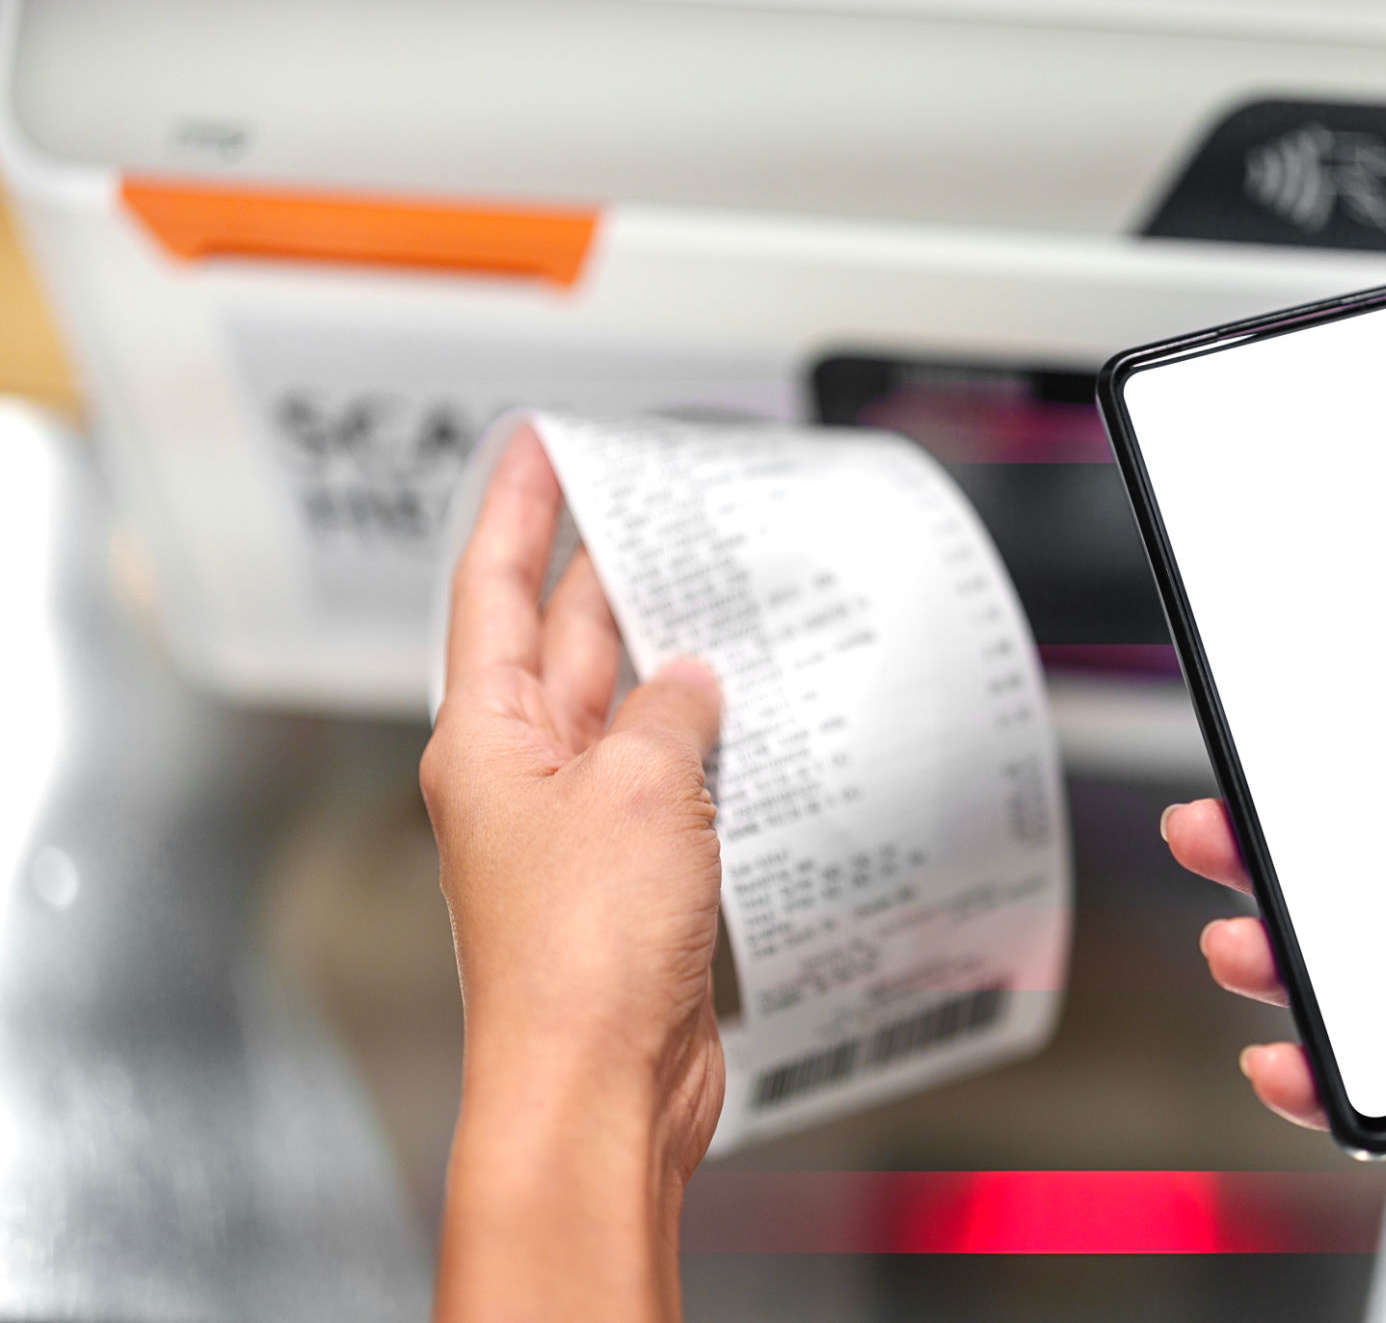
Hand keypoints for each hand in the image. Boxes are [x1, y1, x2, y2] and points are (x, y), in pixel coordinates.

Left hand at [420, 427, 723, 1322]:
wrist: (599, 1085)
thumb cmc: (582, 954)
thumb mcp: (639, 789)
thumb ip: (670, 714)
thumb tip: (692, 682)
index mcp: (489, 736)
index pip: (495, 590)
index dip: (518, 510)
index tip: (537, 446)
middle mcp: (524, 774)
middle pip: (565, 642)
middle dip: (610, 572)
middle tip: (660, 507)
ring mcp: (579, 826)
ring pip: (627, 710)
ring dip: (671, 660)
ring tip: (725, 595)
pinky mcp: (631, 874)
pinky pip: (667, 780)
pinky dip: (706, 743)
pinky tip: (751, 716)